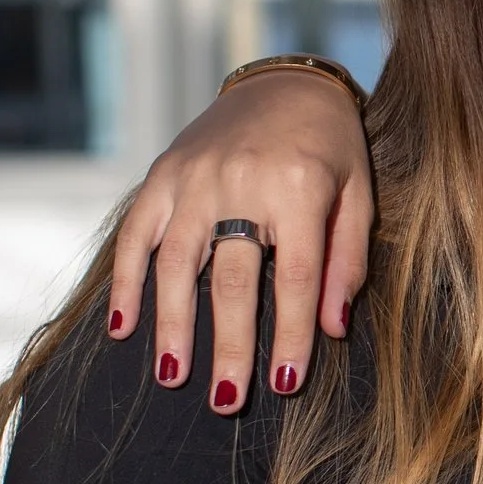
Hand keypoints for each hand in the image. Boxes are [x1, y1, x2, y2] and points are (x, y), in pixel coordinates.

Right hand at [107, 69, 374, 412]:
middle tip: (225, 400)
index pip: (296, 276)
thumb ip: (347, 260)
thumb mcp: (359, 194)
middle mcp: (242, 181)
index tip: (284, 383)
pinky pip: (136, 234)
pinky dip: (126, 283)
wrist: (287, 83)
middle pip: (233, 279)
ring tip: (173, 377)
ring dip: (170, 324)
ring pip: (176, 263)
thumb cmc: (333, 148)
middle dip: (227, 345)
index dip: (289, 333)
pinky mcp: (163, 173)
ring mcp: (195, 177)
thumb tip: (331, 328)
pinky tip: (123, 329)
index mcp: (300, 187)